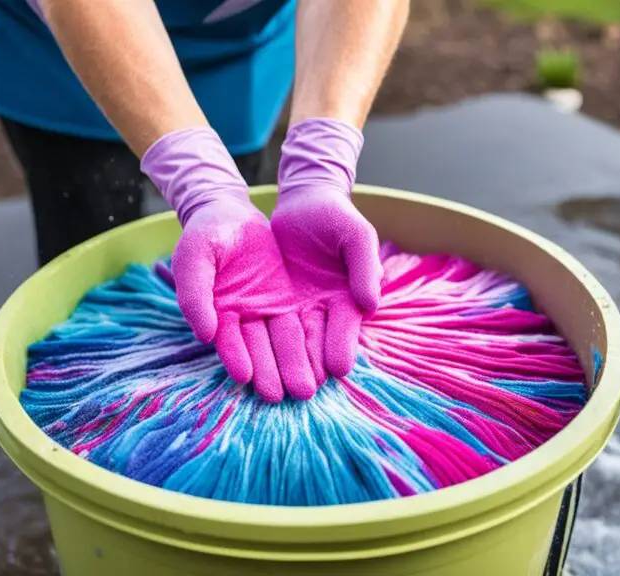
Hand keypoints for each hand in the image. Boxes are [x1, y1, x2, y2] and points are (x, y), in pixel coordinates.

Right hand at [142, 128, 314, 401]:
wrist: (231, 212)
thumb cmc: (205, 234)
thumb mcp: (194, 257)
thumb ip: (194, 294)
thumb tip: (204, 335)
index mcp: (217, 311)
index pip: (228, 340)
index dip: (236, 357)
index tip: (246, 377)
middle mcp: (244, 317)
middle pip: (260, 348)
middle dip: (273, 371)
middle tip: (286, 395)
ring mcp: (268, 309)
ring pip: (285, 340)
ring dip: (295, 364)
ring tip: (308, 389)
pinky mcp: (289, 298)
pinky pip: (303, 322)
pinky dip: (312, 342)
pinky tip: (324, 362)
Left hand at [271, 119, 382, 383]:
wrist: (304, 201)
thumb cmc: (337, 217)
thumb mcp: (356, 235)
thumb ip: (364, 266)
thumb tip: (370, 304)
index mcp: (348, 297)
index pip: (345, 328)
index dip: (340, 347)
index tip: (336, 369)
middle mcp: (322, 309)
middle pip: (314, 342)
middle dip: (307, 367)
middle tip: (300, 393)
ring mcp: (295, 307)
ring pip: (287, 340)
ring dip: (281, 364)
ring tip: (273, 390)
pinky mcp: (268, 300)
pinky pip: (261, 324)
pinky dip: (256, 343)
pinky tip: (249, 363)